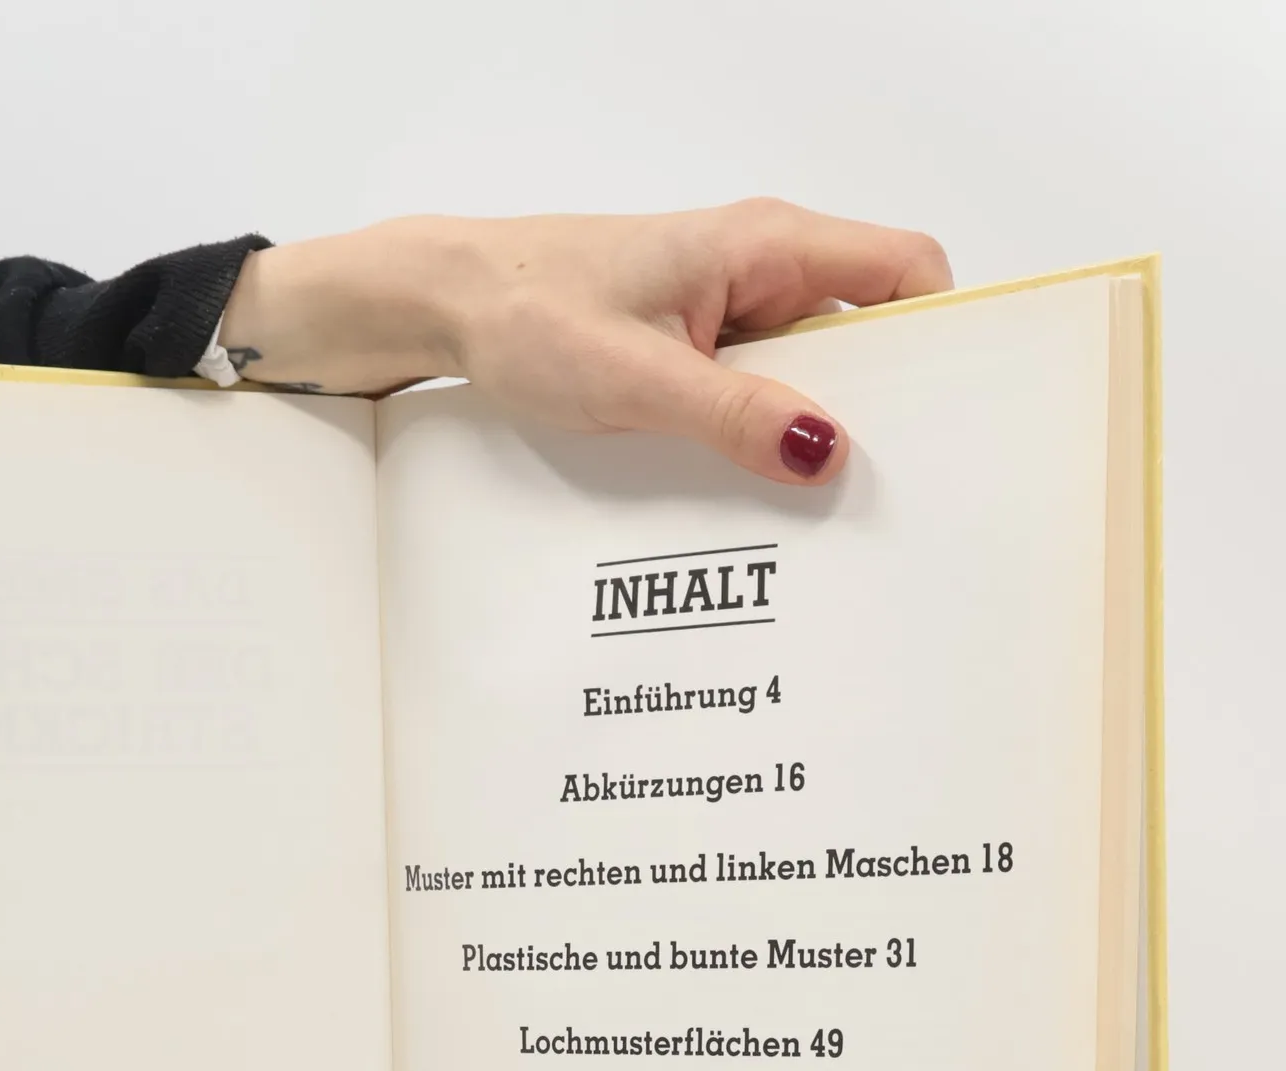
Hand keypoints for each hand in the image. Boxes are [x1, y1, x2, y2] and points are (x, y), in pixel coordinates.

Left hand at [217, 201, 952, 484]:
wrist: (449, 304)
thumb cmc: (527, 312)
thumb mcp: (636, 378)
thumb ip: (734, 415)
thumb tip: (826, 452)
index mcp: (765, 245)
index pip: (904, 270)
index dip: (942, 334)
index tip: (947, 413)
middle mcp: (759, 266)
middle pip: (867, 329)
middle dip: (879, 403)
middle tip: (878, 484)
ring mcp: (728, 306)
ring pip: (810, 368)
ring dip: (809, 427)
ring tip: (813, 500)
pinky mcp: (695, 343)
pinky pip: (757, 387)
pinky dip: (761, 431)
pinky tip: (749, 484)